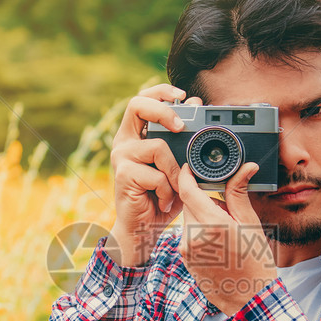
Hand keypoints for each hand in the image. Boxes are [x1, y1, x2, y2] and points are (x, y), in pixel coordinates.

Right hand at [105, 84, 202, 266]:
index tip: (183, 95)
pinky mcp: (124, 175)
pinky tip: (163, 202)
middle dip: (163, 110)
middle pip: (137, 104)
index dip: (161, 91)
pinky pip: (157, 175)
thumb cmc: (162, 196)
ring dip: (174, 172)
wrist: (144, 229)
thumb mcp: (179, 167)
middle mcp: (124, 141)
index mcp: (136, 134)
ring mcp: (121, 157)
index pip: (143, 99)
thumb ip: (186, 142)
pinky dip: (168, 191)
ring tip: (173, 190)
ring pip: (158, 146)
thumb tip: (198, 111)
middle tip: (181, 126)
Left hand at [177, 161, 277, 315]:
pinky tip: (217, 246)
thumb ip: (239, 194)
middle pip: (189, 204)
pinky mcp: (184, 259)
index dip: (187, 175)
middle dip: (204, 202)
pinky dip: (199, 233)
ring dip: (201, 218)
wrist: (249, 299)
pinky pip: (187, 236)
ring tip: (224, 233)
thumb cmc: (255, 264)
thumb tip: (245, 168)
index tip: (190, 168)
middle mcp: (193, 237)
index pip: (188, 190)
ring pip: (188, 220)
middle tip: (226, 213)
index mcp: (211, 224)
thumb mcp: (250, 224)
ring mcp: (186, 250)